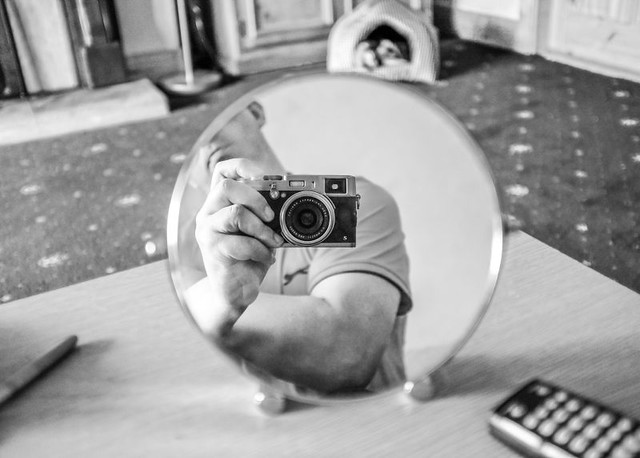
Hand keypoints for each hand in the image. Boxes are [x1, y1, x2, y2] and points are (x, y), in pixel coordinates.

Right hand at [194, 159, 283, 333]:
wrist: (235, 293)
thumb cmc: (248, 258)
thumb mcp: (260, 231)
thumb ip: (266, 214)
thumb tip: (291, 197)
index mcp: (219, 204)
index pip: (222, 171)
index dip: (243, 166)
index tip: (264, 175)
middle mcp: (208, 213)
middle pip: (226, 186)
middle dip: (256, 198)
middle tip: (272, 215)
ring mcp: (207, 231)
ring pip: (236, 213)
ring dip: (262, 229)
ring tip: (273, 241)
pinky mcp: (213, 251)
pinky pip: (241, 242)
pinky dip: (261, 250)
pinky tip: (266, 258)